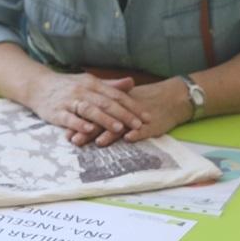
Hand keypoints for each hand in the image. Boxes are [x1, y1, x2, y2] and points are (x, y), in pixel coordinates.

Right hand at [27, 71, 150, 146]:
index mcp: (92, 84)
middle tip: (140, 125)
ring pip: (90, 110)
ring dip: (105, 119)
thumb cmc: (67, 86)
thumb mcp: (88, 82)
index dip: (133, 106)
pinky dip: (80, 124)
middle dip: (124, 114)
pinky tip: (90, 130)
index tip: (147, 117)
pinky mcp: (56, 112)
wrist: (37, 86)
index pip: (116, 95)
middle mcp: (82, 91)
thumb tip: (131, 83)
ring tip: (119, 128)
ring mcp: (69, 101)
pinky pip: (69, 118)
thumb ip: (110, 85)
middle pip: (106, 103)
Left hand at [67, 78, 192, 145]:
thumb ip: (104, 112)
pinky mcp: (153, 123)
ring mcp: (138, 117)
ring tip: (99, 142)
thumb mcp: (123, 105)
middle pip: (103, 121)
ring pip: (123, 125)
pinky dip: (138, 134)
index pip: (94, 114)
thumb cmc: (145, 103)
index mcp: (114, 106)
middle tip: (75, 140)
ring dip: (110, 134)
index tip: (67, 132)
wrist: (172, 97)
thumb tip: (84, 121)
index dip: (80, 123)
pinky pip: (145, 129)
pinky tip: (129, 139)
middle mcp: (123, 111)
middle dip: (89, 131)